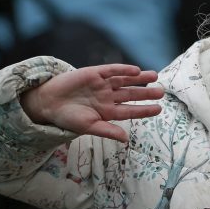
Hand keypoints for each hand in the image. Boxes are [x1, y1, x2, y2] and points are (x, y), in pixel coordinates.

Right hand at [20, 64, 163, 141]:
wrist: (47, 103)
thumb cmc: (67, 117)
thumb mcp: (88, 126)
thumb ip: (107, 131)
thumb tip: (126, 139)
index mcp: (108, 111)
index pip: (130, 110)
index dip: (144, 110)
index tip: (158, 109)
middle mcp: (108, 97)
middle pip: (131, 94)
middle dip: (146, 93)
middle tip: (162, 92)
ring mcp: (102, 84)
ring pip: (125, 80)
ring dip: (139, 79)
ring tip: (154, 76)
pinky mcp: (94, 73)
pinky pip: (111, 70)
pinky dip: (123, 70)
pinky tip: (135, 71)